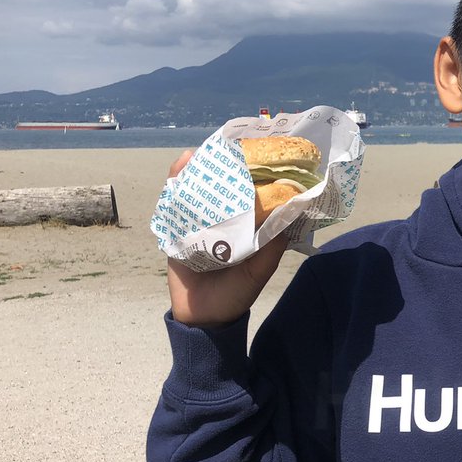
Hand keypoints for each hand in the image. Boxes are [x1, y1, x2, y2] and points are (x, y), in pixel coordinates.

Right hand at [165, 150, 286, 326]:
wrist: (203, 317)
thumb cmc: (236, 294)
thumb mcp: (259, 270)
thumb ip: (271, 246)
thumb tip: (288, 214)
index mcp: (245, 228)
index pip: (250, 196)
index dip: (254, 176)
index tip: (261, 154)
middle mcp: (223, 221)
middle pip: (222, 188)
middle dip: (225, 166)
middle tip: (231, 145)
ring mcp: (198, 223)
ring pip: (197, 190)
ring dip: (199, 169)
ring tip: (205, 151)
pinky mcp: (176, 229)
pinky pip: (174, 202)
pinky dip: (176, 182)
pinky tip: (183, 164)